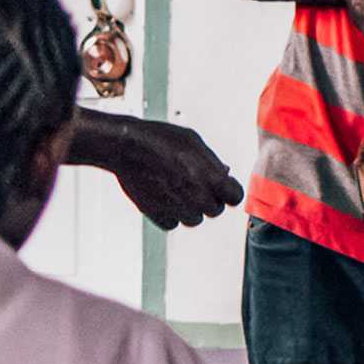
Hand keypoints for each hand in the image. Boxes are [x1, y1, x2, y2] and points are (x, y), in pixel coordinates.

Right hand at [103, 117, 243, 230]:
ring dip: (191, 209)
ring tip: (179, 190)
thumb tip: (223, 172)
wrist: (128, 147)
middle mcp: (197, 197)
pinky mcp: (157, 215)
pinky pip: (172, 223)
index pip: (235, 197)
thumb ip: (212, 161)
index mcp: (212, 179)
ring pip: (194, 219)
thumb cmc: (160, 140)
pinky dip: (170, 215)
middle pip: (215, 210)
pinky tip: (166, 198)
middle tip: (196, 185)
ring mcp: (177, 208)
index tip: (224, 188)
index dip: (229, 191)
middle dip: (209, 199)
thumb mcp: (195, 143)